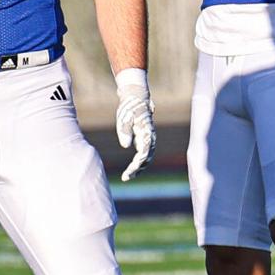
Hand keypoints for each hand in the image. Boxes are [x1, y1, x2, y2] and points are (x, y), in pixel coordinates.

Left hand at [114, 67, 154, 181]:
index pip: (143, 154)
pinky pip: (145, 152)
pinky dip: (140, 161)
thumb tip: (126, 146)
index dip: (136, 166)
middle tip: (126, 177)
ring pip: (148, 156)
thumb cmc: (129, 107)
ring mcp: (149, 137)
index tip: (127, 173)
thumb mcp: (124, 118)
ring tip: (129, 176)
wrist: (136, 96)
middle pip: (147, 158)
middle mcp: (150, 137)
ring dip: (140, 167)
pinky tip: (133, 167)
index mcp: (146, 133)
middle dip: (138, 169)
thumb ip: (125, 131)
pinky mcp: (145, 136)